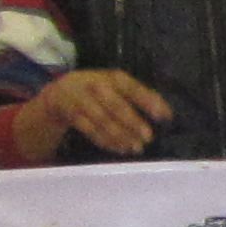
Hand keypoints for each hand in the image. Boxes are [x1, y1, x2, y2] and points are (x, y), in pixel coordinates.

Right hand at [15, 67, 171, 160]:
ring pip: (102, 120)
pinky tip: (120, 148)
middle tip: (148, 137)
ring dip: (120, 135)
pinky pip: (90, 130)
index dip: (148, 101)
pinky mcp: (72, 115)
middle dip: (133, 122)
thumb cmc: (98, 90)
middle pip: (115, 105)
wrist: (59, 93)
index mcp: (112, 77)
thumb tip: (166, 112)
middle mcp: (95, 86)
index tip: (165, 116)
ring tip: (136, 147)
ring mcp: (81, 100)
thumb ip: (138, 96)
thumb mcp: (115, 86)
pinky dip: (106, 141)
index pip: (132, 88)